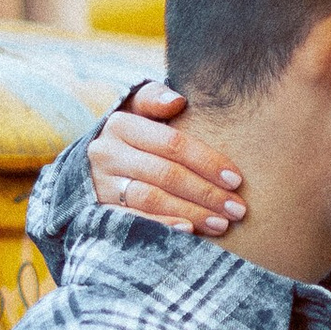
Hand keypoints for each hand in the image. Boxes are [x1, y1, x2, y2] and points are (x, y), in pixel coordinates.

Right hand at [86, 79, 245, 233]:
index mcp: (121, 124)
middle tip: (236, 209)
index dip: (207, 162)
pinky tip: (189, 231)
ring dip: (191, 212)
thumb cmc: (132, 133)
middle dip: (206, 193)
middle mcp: (108, 153)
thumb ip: (155, 98)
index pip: (172, 144)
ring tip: (221, 224)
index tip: (237, 180)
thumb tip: (177, 101)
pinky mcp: (100, 209)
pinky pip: (133, 220)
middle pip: (165, 174)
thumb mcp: (138, 108)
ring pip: (151, 199)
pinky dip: (162, 225)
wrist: (93, 161)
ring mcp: (102, 184)